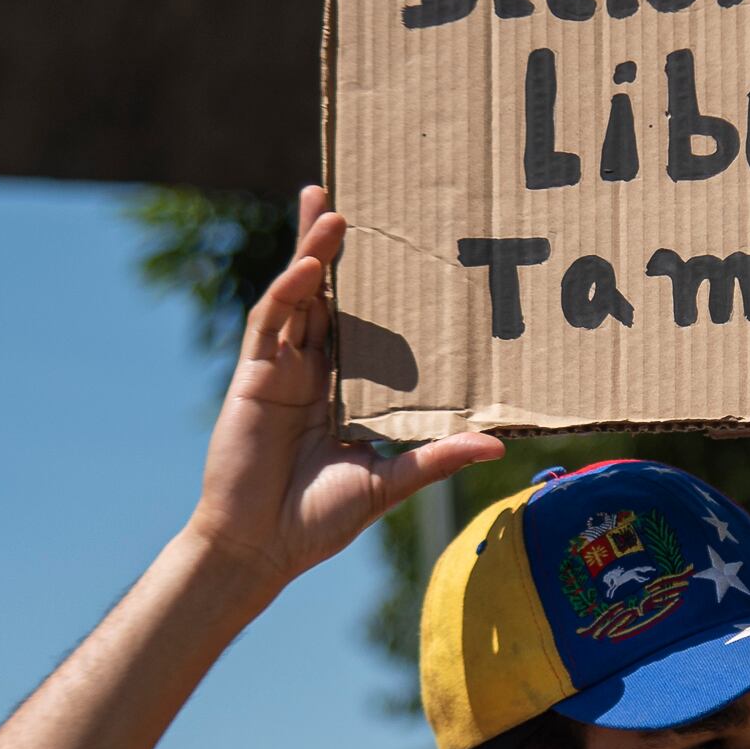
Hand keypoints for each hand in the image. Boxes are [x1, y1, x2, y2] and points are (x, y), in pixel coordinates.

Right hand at [180, 189, 501, 595]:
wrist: (260, 549)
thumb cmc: (318, 521)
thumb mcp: (389, 484)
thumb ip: (435, 458)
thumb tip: (497, 445)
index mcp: (342, 390)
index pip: (359, 324)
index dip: (372, 285)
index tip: (396, 247)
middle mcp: (310, 372)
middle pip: (324, 297)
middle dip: (332, 249)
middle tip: (349, 200)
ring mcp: (278, 371)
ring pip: (296, 298)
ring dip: (311, 255)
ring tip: (331, 212)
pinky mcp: (253, 379)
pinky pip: (270, 324)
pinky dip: (287, 292)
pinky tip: (305, 265)